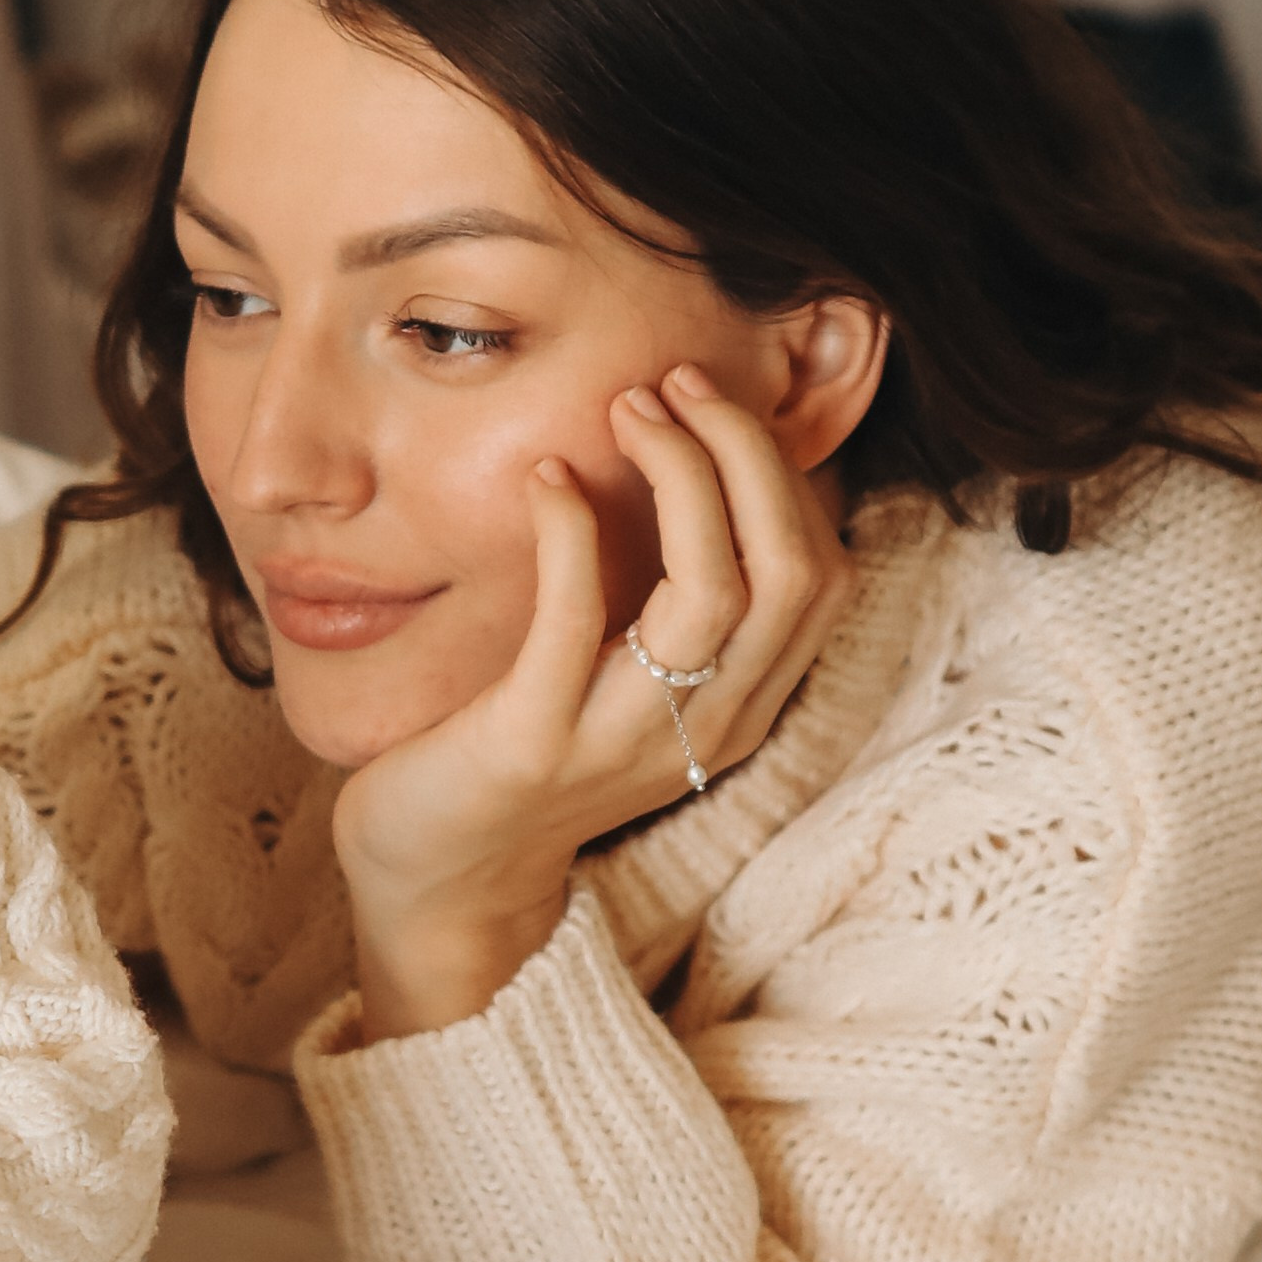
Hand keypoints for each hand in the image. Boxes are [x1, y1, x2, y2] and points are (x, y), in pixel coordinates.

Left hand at [335, 365, 852, 1041]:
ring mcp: (622, 741)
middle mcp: (703, 728)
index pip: (822, 577)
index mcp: (738, 707)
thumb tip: (694, 461)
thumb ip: (669, 596)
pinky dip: (571, 531)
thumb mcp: (624, 673)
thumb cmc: (526, 746)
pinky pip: (577, 622)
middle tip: (677, 383)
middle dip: (747, 455)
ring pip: (713, 596)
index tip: (715, 404)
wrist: (440, 878)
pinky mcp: (534, 744)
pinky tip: (547, 475)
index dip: (784, 475)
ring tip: (629, 409)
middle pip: (790, 573)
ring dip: (682, 478)